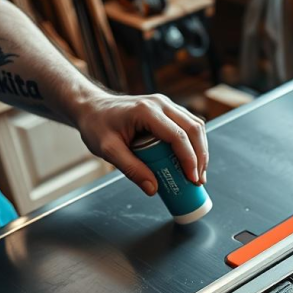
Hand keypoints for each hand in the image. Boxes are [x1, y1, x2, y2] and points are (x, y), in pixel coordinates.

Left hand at [73, 91, 207, 195]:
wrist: (91, 107)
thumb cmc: (97, 125)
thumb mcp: (108, 150)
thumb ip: (131, 169)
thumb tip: (153, 189)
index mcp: (147, 111)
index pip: (178, 135)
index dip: (189, 159)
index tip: (192, 179)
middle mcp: (161, 103)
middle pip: (193, 129)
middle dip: (200, 157)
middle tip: (198, 180)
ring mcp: (166, 105)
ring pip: (195, 126)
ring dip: (201, 151)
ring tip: (198, 174)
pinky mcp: (167, 110)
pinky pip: (188, 125)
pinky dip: (194, 144)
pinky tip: (192, 161)